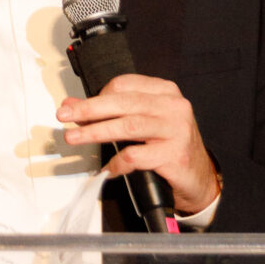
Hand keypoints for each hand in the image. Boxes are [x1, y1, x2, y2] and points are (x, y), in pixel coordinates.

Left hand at [56, 74, 219, 217]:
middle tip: (64, 115)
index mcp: (165, 91)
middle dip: (89, 109)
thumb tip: (72, 104)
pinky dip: (117, 162)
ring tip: (75, 137)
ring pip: (128, 126)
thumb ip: (110, 112)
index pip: (124, 85)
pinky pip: (137, 156)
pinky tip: (108, 168)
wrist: (200, 178)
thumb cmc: (169, 146)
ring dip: (96, 132)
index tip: (77, 108)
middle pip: (123, 102)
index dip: (98, 96)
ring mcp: (176, 130)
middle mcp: (173, 106)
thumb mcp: (143, 123)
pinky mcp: (175, 155)